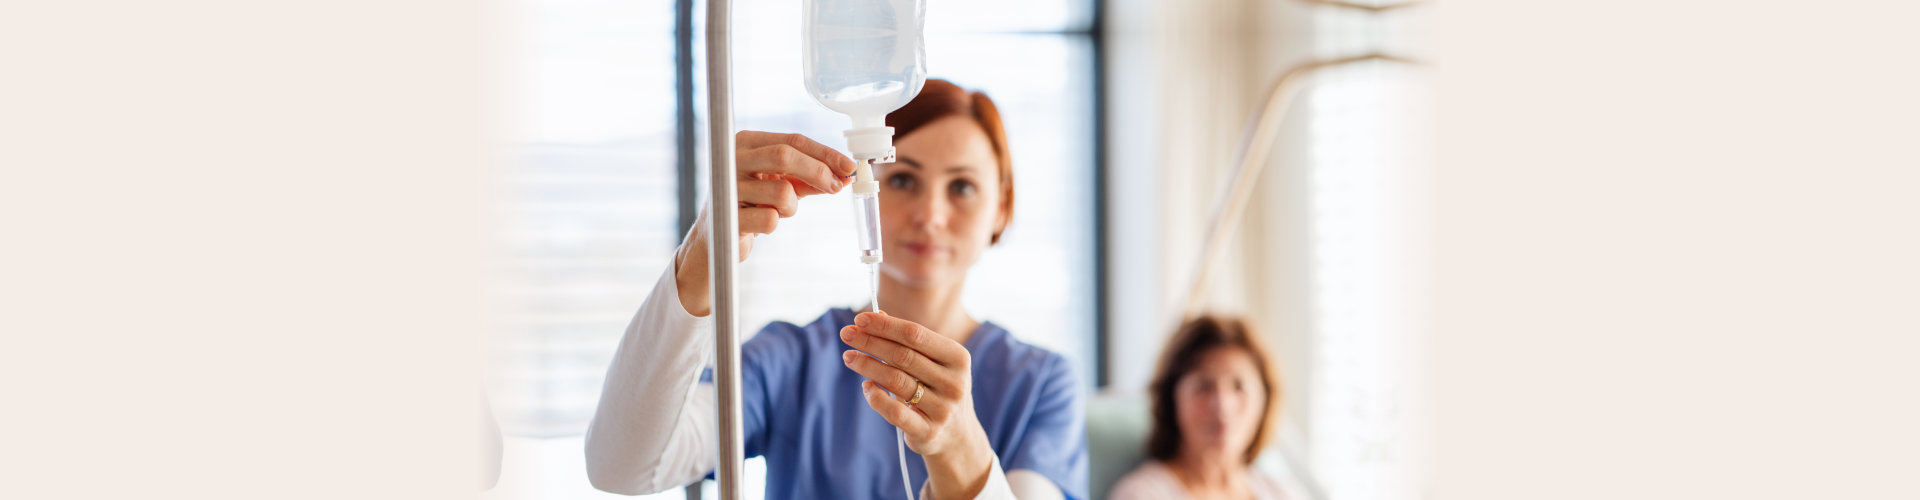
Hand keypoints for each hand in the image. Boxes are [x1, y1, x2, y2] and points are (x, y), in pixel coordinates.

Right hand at [674, 131, 857, 315]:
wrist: (715, 237)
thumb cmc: (752, 203)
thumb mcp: (780, 183)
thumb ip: (809, 177)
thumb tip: (844, 175)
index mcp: (746, 143)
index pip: (792, 140)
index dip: (825, 153)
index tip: (849, 166)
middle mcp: (732, 158)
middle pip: (785, 156)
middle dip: (818, 172)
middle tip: (837, 187)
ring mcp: (727, 187)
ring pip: (782, 192)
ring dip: (792, 207)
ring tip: (778, 211)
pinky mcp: (727, 217)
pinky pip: (771, 220)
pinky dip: (774, 223)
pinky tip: (759, 224)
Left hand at [840, 312, 993, 499]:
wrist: (957, 435)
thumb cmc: (937, 388)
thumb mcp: (931, 362)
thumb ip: (907, 341)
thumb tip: (876, 315)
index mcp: (957, 358)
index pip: (915, 334)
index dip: (885, 325)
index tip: (859, 319)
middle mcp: (954, 382)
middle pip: (903, 356)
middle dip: (871, 342)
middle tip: (846, 334)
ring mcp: (943, 409)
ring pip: (896, 381)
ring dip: (868, 366)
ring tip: (849, 357)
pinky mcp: (928, 432)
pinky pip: (895, 412)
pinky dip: (876, 397)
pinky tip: (866, 386)